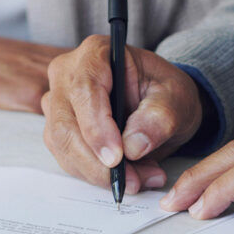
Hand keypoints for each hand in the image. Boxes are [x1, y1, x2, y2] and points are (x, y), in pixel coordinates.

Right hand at [41, 36, 202, 193]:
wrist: (160, 103)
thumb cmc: (165, 93)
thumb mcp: (176, 100)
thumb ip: (158, 118)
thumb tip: (133, 146)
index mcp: (95, 53)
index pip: (84, 90)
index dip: (97, 127)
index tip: (118, 158)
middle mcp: (67, 74)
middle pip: (66, 124)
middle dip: (98, 161)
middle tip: (134, 181)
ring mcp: (58, 102)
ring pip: (63, 145)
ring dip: (98, 172)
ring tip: (140, 178)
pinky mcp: (58, 128)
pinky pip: (66, 158)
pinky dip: (94, 175)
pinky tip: (126, 176)